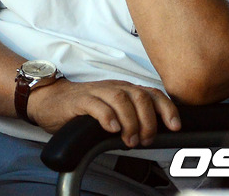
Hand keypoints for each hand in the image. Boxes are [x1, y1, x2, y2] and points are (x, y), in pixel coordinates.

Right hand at [27, 77, 180, 146]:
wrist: (52, 100)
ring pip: (122, 99)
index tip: (175, 127)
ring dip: (130, 121)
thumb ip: (132, 117)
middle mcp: (115, 88)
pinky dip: (107, 117)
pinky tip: (111, 129)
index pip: (153, 94)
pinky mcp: (80, 100)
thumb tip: (156, 135)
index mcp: (126, 90)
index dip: (167, 109)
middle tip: (144, 140)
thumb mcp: (114, 111)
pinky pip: (97, 105)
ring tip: (129, 139)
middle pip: (140, 96)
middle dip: (148, 121)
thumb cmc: (86, 108)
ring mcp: (98, 92)